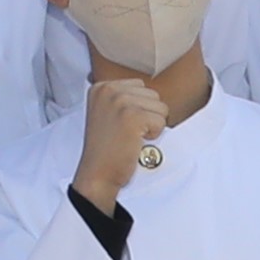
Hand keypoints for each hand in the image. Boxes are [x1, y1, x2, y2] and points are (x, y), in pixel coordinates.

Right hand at [73, 72, 169, 212]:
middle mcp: (108, 90)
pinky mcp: (132, 116)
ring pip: (161, 107)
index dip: (139, 108)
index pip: (140, 86)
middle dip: (148, 115)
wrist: (98, 173)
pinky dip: (154, 135)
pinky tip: (135, 141)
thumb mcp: (106, 111)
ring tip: (132, 135)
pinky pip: (161, 122)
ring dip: (152, 125)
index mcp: (101, 87)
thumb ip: (123, 97)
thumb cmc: (106, 147)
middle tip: (127, 131)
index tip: (122, 122)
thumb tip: (149, 92)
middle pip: (153, 95)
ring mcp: (120, 101)